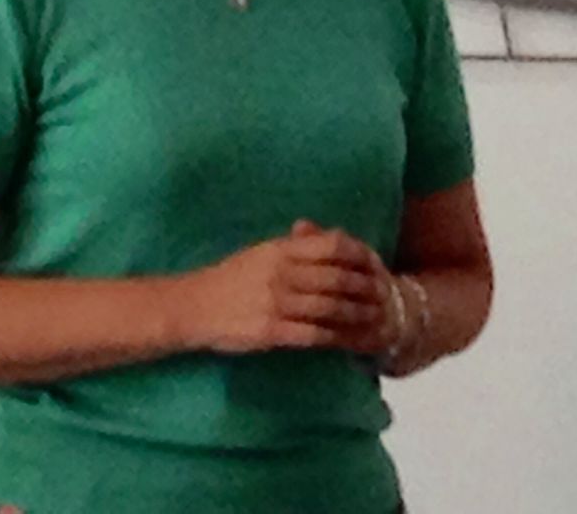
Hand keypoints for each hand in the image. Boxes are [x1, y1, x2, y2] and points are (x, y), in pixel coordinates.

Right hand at [174, 220, 391, 354]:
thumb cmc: (228, 278)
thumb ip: (294, 245)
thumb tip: (328, 235)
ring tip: (375, 319)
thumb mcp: (261, 252)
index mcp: (281, 250)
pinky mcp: (270, 331)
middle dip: (365, 287)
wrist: (191, 306)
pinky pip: (312, 334)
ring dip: (357, 314)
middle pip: (338, 277)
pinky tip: (347, 341)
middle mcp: (282, 273)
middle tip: (384, 294)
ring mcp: (276, 303)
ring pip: (330, 307)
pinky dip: (335, 338)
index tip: (375, 262)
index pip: (332, 245)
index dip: (359, 253)